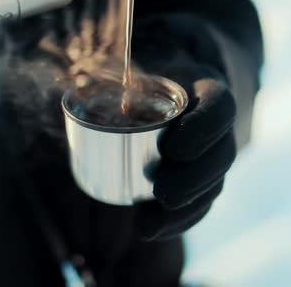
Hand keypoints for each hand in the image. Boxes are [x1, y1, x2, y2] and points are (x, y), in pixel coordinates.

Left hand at [132, 17, 237, 240]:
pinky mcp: (200, 178)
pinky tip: (150, 229)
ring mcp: (212, 154)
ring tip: (150, 222)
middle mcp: (217, 125)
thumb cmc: (151, 73)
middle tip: (162, 191)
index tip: (174, 146)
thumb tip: (69, 78)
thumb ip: (113, 66)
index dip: (204, 128)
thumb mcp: (139, 61)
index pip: (220, 106)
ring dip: (185, 210)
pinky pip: (198, 204)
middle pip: (222, 155)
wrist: (175, 85)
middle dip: (194, 179)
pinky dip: (176, 222)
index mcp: (208, 89)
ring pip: (213, 186)